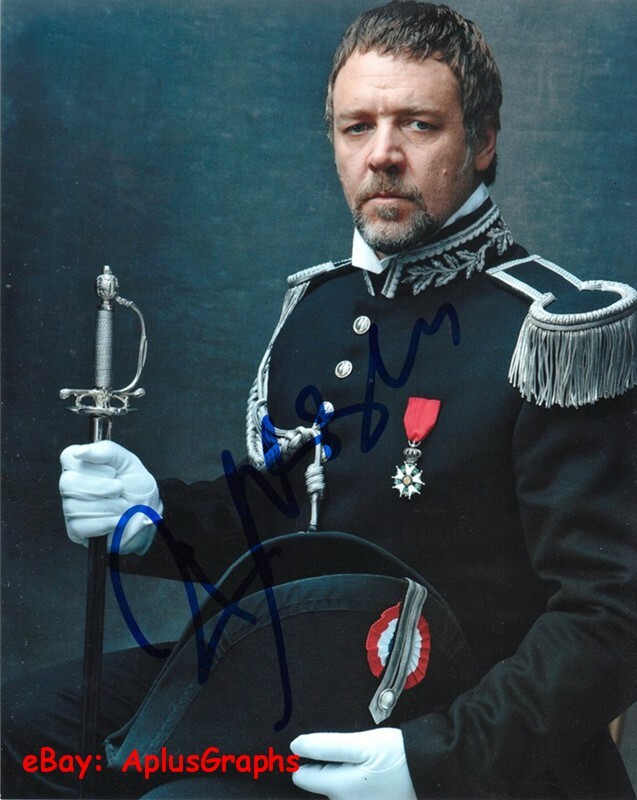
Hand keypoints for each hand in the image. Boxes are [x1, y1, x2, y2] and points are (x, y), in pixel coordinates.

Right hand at [59, 441, 161, 554]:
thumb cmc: (136, 488)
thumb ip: (107, 450)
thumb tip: (81, 451)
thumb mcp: (128, 462)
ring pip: (74, 506)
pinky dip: (104, 522)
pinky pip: (80, 526)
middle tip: (119, 489)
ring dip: (107, 506)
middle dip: (101, 487)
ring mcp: (71, 508)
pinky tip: (115, 519)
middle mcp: (72, 486)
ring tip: (121, 505)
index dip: (92, 466)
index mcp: (82, 465)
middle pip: (68, 483)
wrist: (148, 514)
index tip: (111, 471)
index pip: (68, 457)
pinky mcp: (76, 530)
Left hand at [291, 728, 416, 799]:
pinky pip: (354, 797)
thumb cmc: (398, 756)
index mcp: (339, 790)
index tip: (322, 749)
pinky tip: (374, 777)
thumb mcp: (362, 744)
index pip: (303, 777)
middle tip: (354, 755)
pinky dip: (359, 787)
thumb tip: (295, 747)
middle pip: (323, 786)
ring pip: (339, 792)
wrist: (432, 772)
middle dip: (331, 769)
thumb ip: (326, 746)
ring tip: (368, 765)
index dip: (309, 759)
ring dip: (346, 778)